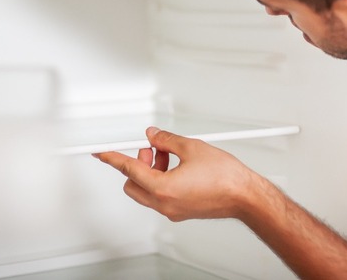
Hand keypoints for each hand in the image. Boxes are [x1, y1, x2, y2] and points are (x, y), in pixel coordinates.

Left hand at [92, 127, 255, 221]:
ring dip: (150, 170)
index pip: (129, 170)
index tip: (102, 152)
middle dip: (137, 163)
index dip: (113, 158)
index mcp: (163, 188)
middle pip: (133, 184)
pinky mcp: (181, 211)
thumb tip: (153, 135)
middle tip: (150, 148)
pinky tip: (176, 165)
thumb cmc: (225, 177)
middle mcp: (165, 203)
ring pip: (146, 190)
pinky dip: (161, 179)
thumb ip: (167, 140)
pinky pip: (160, 195)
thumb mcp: (191, 147)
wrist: (244, 196)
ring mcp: (172, 210)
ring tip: (168, 154)